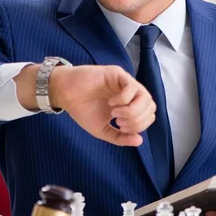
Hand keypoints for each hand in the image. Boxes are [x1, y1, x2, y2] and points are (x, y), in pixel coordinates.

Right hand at [15, 64, 155, 146]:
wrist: (64, 94)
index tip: (120, 127)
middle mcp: (130, 92)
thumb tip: (139, 141)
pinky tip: (111, 103)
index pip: (149, 114)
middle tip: (118, 122)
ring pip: (145, 96)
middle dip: (136, 120)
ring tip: (115, 114)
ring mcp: (124, 82)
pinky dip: (124, 99)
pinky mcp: (116, 74)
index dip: (139, 125)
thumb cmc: (82, 109)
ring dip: (132, 110)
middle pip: (151, 106)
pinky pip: (131, 86)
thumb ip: (120, 137)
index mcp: (130, 104)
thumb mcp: (102, 129)